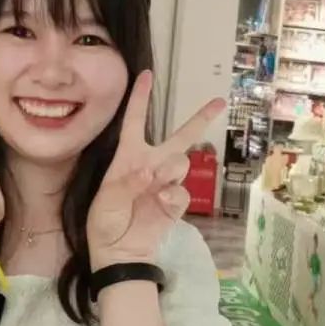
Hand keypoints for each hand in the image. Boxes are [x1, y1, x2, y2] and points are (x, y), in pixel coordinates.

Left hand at [88, 71, 223, 270]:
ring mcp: (166, 183)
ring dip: (169, 170)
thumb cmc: (106, 221)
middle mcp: (151, 164)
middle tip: (218, 102)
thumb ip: (127, 184)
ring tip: (153, 184)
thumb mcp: (106, 201)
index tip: (146, 74)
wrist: (119, 251)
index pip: (134, 120)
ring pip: (181, 163)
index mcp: (129, 156)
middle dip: (200, 118)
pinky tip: (161, 202)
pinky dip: (171, 196)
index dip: (139, 97)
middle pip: (180, 136)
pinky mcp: (176, 203)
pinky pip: (182, 192)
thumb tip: (150, 171)